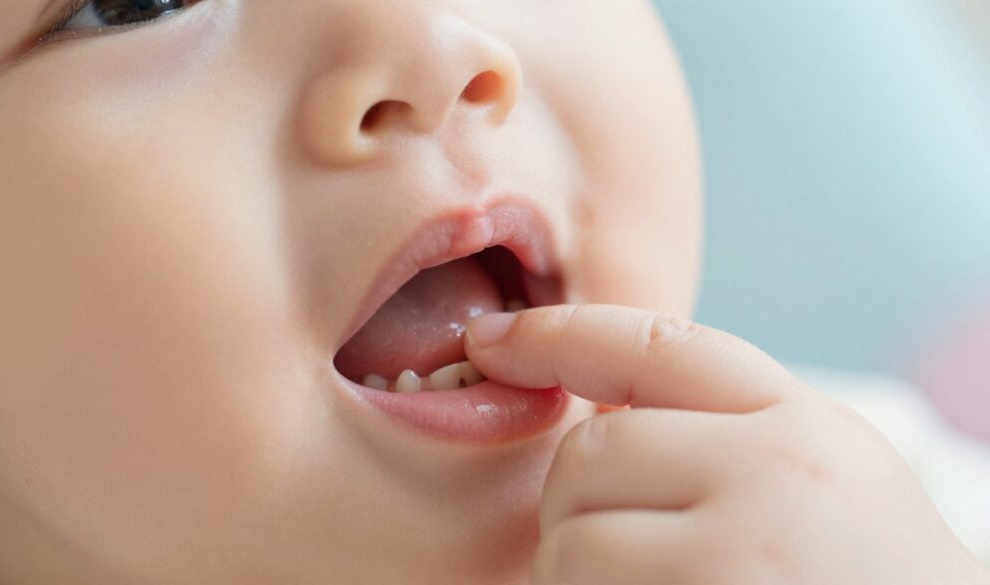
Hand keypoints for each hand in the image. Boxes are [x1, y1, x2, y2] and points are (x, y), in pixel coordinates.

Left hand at [464, 305, 988, 584]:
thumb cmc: (873, 578)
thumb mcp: (826, 474)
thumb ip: (727, 432)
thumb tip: (598, 421)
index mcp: (801, 424)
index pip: (652, 348)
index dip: (557, 335)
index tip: (491, 340)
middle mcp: (773, 473)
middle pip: (588, 456)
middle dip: (581, 505)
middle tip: (629, 549)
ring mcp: (737, 555)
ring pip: (571, 543)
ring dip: (581, 575)